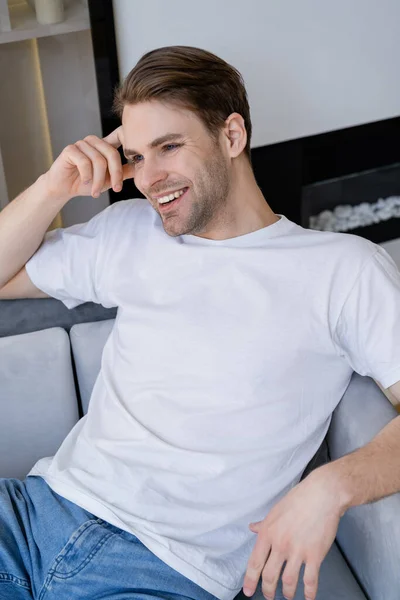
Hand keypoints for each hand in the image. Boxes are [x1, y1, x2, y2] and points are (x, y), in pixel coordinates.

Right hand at [42, 127, 133, 201]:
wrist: (64, 188)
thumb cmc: (86, 182)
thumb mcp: (108, 179)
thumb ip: (123, 172)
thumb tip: (141, 168)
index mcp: (104, 145)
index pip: (120, 134)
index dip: (130, 138)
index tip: (138, 152)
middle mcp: (94, 141)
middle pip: (112, 154)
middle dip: (115, 175)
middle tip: (115, 189)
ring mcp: (81, 144)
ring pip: (99, 160)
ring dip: (99, 180)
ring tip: (96, 192)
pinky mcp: (70, 149)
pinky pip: (84, 162)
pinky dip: (87, 175)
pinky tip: (85, 182)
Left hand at [242, 469, 341, 599]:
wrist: (322, 495)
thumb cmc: (298, 499)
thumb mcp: (275, 511)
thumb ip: (264, 524)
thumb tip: (252, 528)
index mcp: (268, 533)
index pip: (254, 562)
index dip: (250, 580)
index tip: (248, 591)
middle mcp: (280, 544)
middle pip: (269, 576)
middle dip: (268, 591)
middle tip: (269, 596)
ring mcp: (298, 551)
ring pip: (288, 582)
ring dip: (287, 593)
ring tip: (287, 596)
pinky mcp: (315, 555)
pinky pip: (310, 580)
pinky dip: (309, 593)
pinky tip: (308, 597)